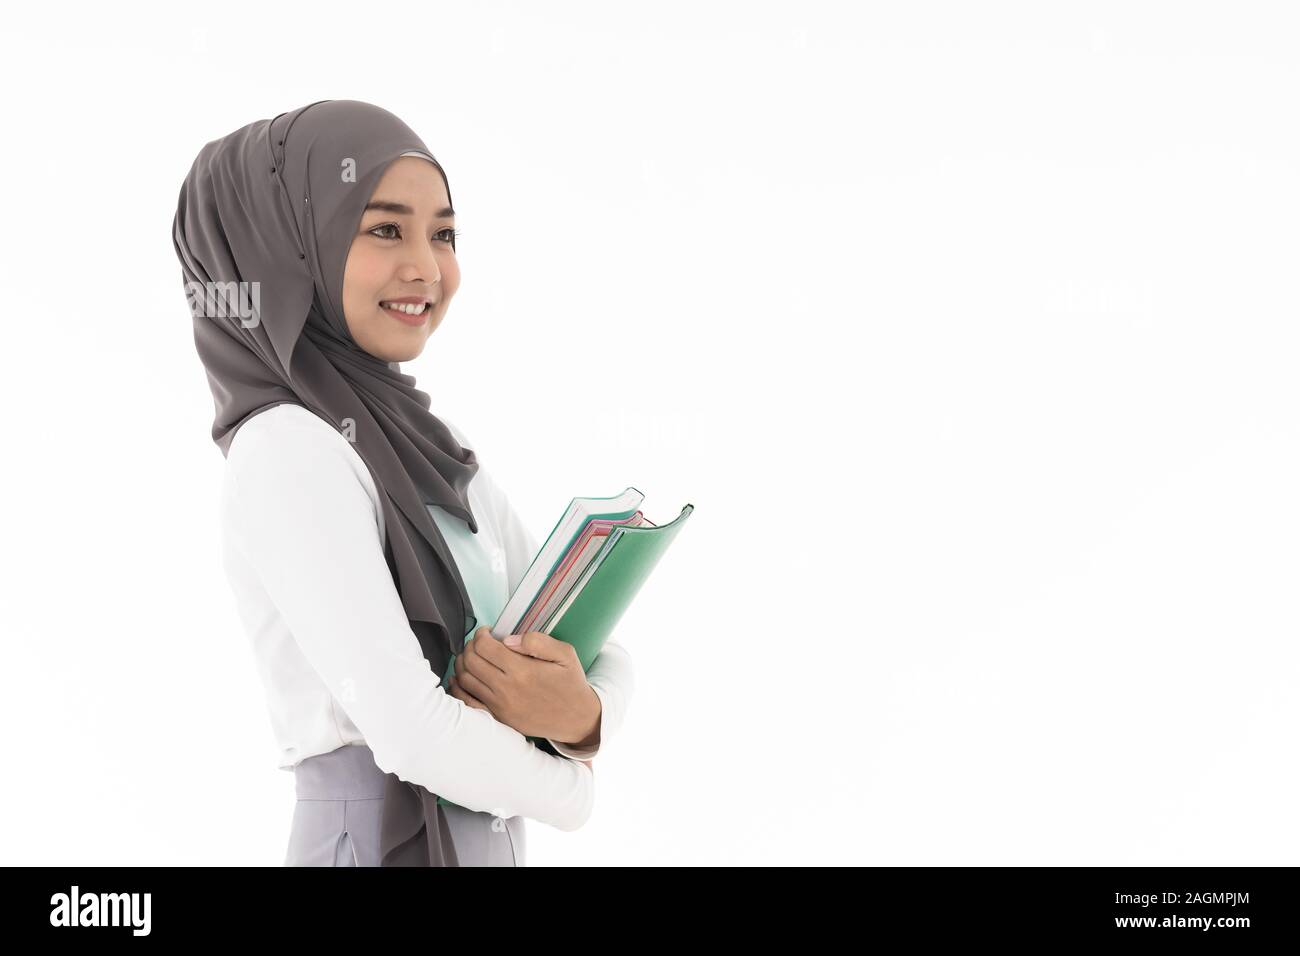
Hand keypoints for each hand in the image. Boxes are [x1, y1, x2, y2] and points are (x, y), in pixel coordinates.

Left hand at [447, 627, 600, 746]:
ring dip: (463, 663)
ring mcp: (500, 706)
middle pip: (471, 660)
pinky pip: (467, 701)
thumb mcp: (565, 654)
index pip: (485, 646)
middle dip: (471, 646)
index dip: (481, 634)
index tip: (488, 631)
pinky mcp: (498, 718)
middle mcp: (507, 689)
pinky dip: (459, 687)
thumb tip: (509, 639)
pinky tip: (462, 678)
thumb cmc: (571, 684)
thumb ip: (537, 641)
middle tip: (480, 642)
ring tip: (473, 656)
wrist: (577, 719)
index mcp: (522, 670)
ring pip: (465, 679)